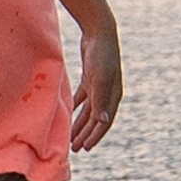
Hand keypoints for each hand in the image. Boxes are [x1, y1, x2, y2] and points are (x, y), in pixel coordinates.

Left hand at [70, 22, 122, 151]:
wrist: (99, 31)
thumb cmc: (101, 54)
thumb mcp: (99, 78)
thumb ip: (100, 100)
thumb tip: (103, 122)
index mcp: (113, 95)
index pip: (104, 121)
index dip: (95, 136)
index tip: (86, 148)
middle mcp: (107, 93)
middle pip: (96, 119)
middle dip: (86, 134)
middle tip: (76, 149)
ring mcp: (98, 86)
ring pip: (88, 110)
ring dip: (80, 124)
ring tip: (71, 137)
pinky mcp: (90, 78)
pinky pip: (82, 98)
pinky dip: (75, 108)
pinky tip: (68, 115)